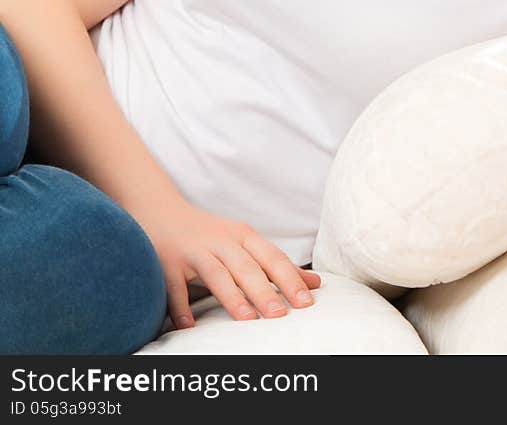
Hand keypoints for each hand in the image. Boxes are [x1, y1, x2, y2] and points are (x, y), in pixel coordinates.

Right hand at [132, 198, 320, 329]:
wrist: (161, 211)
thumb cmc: (211, 234)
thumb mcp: (245, 243)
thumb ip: (277, 265)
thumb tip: (315, 284)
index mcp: (243, 237)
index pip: (272, 258)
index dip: (289, 279)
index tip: (306, 302)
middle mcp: (221, 242)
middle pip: (246, 267)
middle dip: (264, 291)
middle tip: (281, 314)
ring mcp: (193, 252)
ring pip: (216, 274)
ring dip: (232, 297)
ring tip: (247, 320)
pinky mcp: (167, 263)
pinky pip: (174, 286)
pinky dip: (180, 306)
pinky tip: (189, 327)